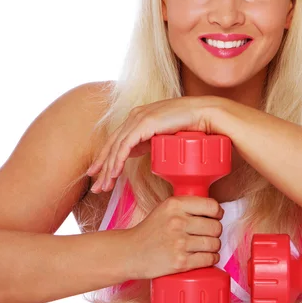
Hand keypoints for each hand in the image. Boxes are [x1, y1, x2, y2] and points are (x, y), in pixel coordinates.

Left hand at [86, 96, 221, 192]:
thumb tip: (138, 152)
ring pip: (116, 148)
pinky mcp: (144, 124)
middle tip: (96, 188)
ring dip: (109, 170)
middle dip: (102, 168)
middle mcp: (134, 117)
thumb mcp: (163, 135)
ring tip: (104, 186)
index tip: (100, 176)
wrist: (204, 114)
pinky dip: (118, 161)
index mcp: (138, 118)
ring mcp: (138, 119)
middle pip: (112, 145)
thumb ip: (149, 141)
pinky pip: (125, 146)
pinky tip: (114, 174)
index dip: (106, 159)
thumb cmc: (190, 124)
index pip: (116, 141)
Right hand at [124, 195, 224, 279]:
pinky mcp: (180, 262)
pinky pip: (209, 259)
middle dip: (215, 231)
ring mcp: (179, 243)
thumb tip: (213, 209)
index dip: (217, 212)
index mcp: (174, 205)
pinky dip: (212, 258)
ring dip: (214, 246)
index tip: (216, 216)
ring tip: (206, 246)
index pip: (211, 206)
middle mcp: (177, 222)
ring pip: (214, 244)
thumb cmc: (150, 231)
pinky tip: (207, 256)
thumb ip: (186, 206)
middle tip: (208, 234)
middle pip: (215, 227)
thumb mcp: (164, 209)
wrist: (131, 252)